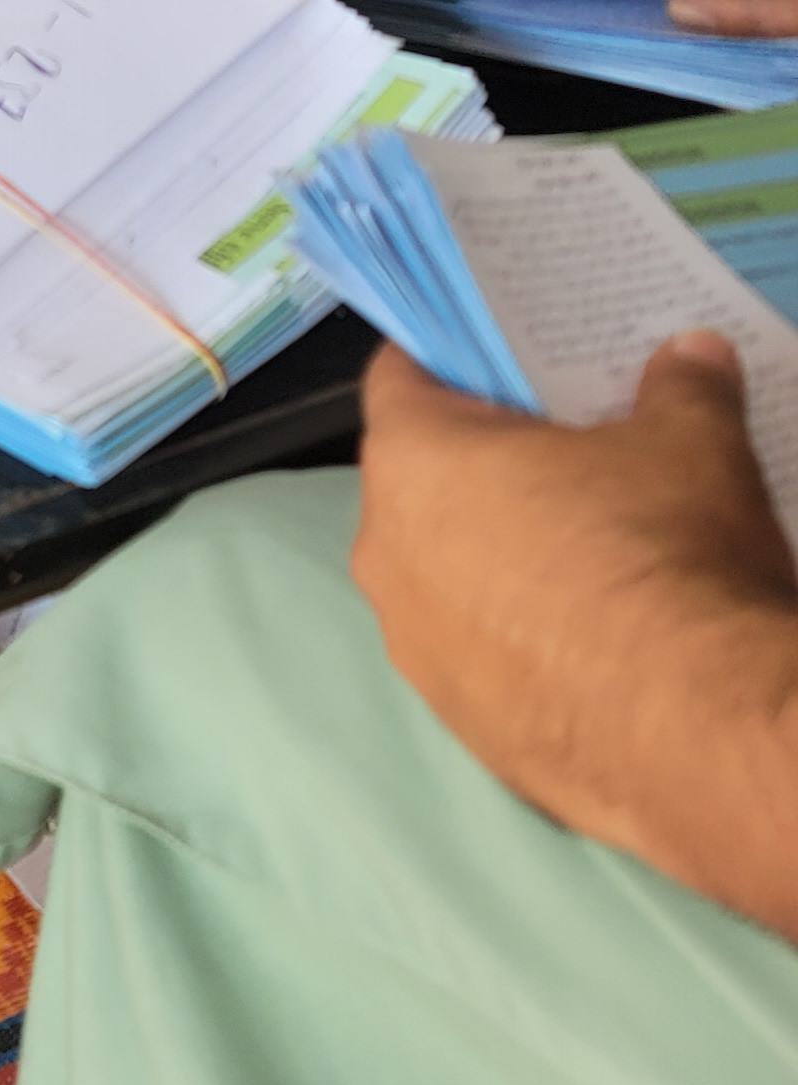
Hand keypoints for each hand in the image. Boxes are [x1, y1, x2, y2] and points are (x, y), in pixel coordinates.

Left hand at [354, 335, 797, 935]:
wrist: (700, 734)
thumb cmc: (667, 557)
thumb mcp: (693, 445)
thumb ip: (681, 387)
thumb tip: (691, 350)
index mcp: (412, 462)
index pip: (399, 375)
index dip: (450, 357)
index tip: (499, 357)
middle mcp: (384, 552)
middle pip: (421, 480)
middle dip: (484, 464)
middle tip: (566, 456)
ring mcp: (413, 647)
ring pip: (442, 574)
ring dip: (496, 559)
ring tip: (588, 553)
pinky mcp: (459, 722)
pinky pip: (477, 656)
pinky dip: (520, 641)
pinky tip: (593, 642)